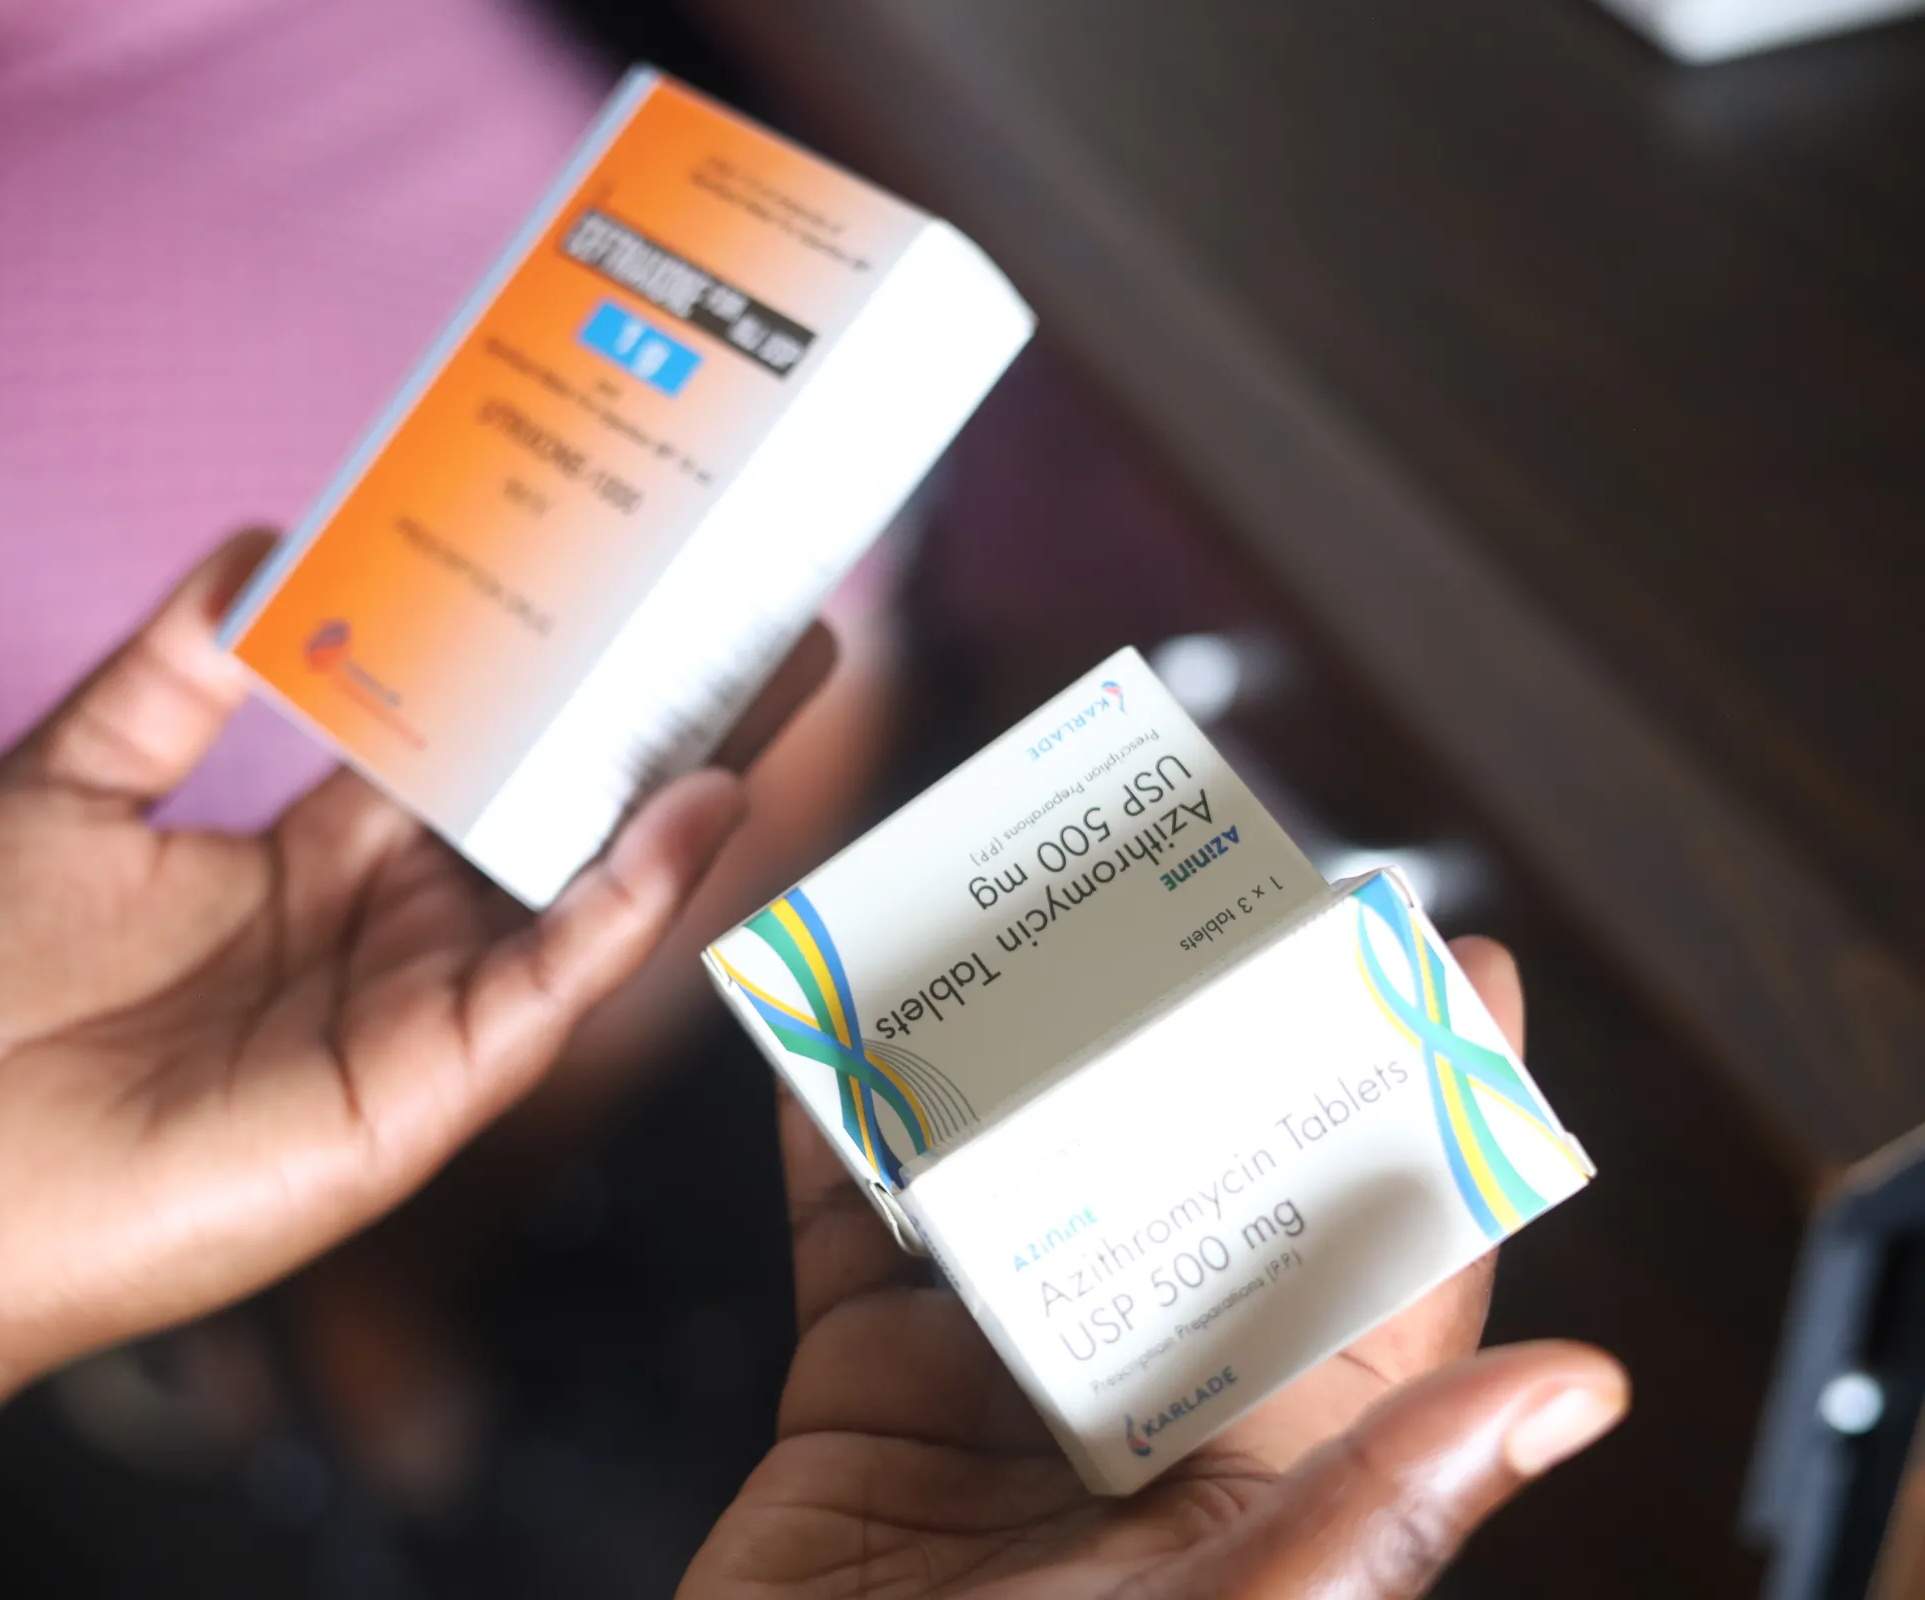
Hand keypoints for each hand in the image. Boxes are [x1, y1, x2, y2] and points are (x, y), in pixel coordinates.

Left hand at [0, 531, 826, 1374]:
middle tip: (761, 592)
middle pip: (562, 799)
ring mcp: (420, 1004)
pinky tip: (694, 809)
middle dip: (664, 704)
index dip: (546, 647)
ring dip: (688, 780)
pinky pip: (550, 981)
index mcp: (331, 853)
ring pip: (589, 882)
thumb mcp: (68, 785)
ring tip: (780, 669)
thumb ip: (174, 668)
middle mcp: (398, 924)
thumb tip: (267, 540)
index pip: (474, 731)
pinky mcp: (421, 1087)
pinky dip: (630, 898)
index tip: (616, 545)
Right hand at [685, 938, 1626, 1598]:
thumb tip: (1576, 1392)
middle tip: (1202, 895)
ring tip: (1015, 931)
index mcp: (1266, 1462)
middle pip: (1191, 1183)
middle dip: (1204, 1040)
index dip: (1429, 1115)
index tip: (1454, 968)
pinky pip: (854, 1235)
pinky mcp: (862, 1395)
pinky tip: (839, 1039)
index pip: (1382, 1265)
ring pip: (1024, 1183)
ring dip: (1015, 1061)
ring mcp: (995, 1395)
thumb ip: (1377, 1513)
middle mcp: (1142, 1411)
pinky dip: (841, 1133)